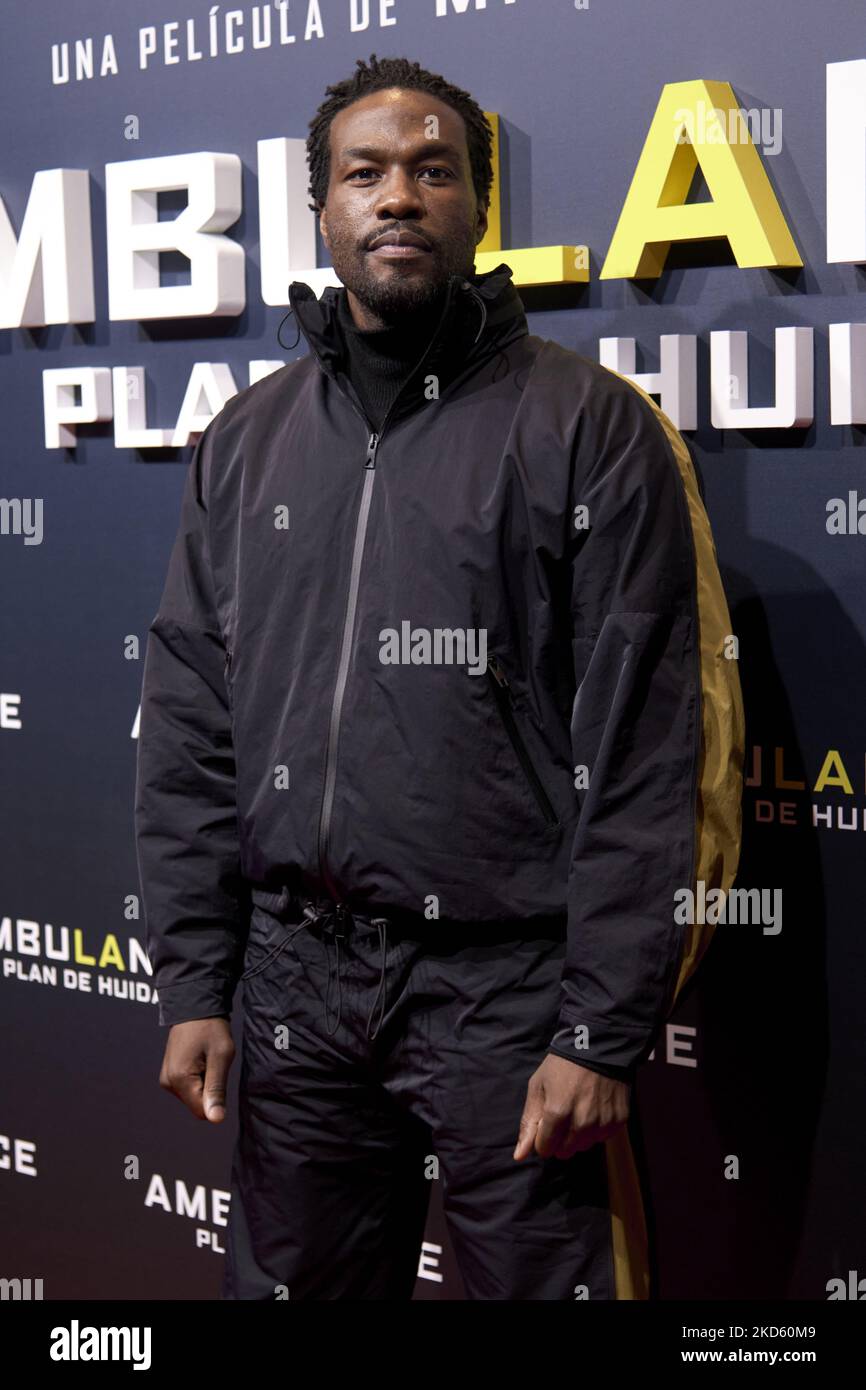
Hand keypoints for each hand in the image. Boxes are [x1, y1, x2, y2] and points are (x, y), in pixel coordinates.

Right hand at [159, 1018, 234, 1122]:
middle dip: (210, 1089)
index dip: (217, 1099)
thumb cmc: (211, 1028)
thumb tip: (216, 1120)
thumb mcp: (221, 1057)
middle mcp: (168, 1083)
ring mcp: (167, 1079)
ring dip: (205, 1083)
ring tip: (207, 1059)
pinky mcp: (169, 1075)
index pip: (202, 1112)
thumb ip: (216, 1090)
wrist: (194, 1007)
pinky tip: (200, 1059)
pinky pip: (188, 1088)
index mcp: (179, 1080)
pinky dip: (198, 1078)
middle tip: (214, 1064)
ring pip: (193, 1097)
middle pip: (197, 1105)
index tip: (220, 1074)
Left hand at [513, 1054, 629, 1159]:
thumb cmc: (561, 1066)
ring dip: (578, 1135)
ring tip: (579, 1110)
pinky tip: (594, 1108)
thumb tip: (519, 1156)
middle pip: (565, 1152)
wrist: (598, 1046)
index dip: (542, 1138)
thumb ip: (528, 1123)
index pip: (545, 1149)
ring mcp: (602, 1123)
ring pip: (584, 1146)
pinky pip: (602, 1138)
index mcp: (558, 1113)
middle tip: (562, 1116)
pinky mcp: (619, 1121)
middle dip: (559, 1139)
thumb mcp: (537, 1087)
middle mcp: (582, 1123)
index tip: (545, 1123)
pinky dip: (596, 1129)